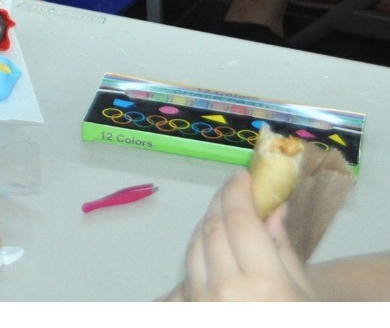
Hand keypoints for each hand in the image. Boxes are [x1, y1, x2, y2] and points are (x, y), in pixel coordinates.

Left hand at [179, 173, 314, 300]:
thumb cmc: (298, 324)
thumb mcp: (304, 293)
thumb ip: (283, 249)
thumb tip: (273, 207)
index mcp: (262, 284)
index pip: (238, 220)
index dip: (237, 191)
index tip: (241, 176)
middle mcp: (225, 292)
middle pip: (211, 228)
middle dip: (220, 203)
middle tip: (233, 190)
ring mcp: (201, 303)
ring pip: (193, 247)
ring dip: (207, 226)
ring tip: (225, 217)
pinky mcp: (189, 310)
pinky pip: (185, 275)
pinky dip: (198, 256)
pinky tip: (213, 251)